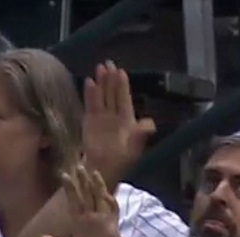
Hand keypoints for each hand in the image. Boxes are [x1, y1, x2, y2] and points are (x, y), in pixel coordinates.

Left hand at [41, 165, 124, 236]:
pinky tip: (106, 196)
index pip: (73, 200)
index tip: (63, 174)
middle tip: (78, 165)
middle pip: (87, 194)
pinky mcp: (113, 225)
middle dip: (83, 181)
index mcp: (79, 221)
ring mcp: (102, 219)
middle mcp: (91, 216)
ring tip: (93, 173)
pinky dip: (110, 203)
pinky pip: (113, 210)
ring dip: (97, 186)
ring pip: (99, 198)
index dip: (69, 188)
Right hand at [82, 61, 155, 181]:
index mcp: (127, 120)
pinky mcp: (89, 122)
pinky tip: (89, 82)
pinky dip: (90, 94)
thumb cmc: (120, 161)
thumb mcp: (134, 148)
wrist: (102, 171)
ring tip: (99, 68)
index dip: (123, 85)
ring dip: (101, 83)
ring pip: (101, 96)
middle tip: (108, 63)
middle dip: (111, 79)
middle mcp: (114, 116)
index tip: (121, 71)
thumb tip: (150, 123)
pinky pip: (90, 105)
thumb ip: (140, 134)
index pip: (124, 98)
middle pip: (112, 93)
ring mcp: (101, 118)